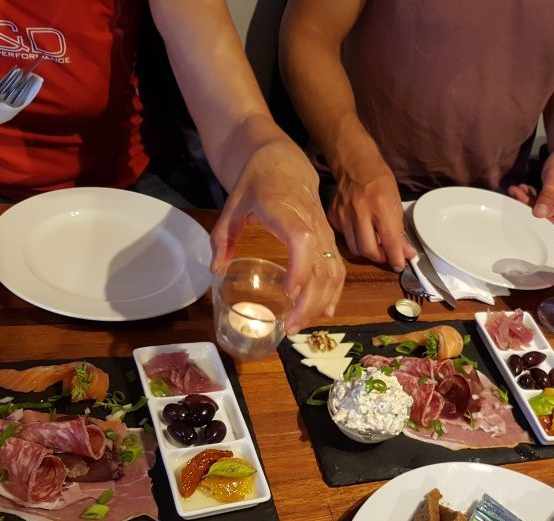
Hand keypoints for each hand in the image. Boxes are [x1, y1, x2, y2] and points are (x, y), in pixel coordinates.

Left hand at [210, 134, 344, 334]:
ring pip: (333, 270)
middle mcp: (310, 222)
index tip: (289, 292)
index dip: (300, 267)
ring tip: (301, 324)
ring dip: (321, 302)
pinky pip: (338, 268)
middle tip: (290, 326)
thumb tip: (215, 269)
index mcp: (284, 209)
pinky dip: (334, 292)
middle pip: (321, 264)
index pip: (302, 239)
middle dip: (309, 299)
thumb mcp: (232, 205)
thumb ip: (222, 237)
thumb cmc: (257, 182)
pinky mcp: (329, 240)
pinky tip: (324, 312)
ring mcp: (324, 232)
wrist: (285, 162)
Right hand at [328, 156, 414, 271]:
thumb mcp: (396, 204)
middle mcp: (360, 211)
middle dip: (380, 257)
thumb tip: (405, 253)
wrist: (356, 165)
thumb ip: (399, 231)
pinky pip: (344, 238)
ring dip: (367, 251)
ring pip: (355, 248)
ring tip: (374, 242)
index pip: (390, 241)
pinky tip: (360, 231)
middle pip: (368, 250)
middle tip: (387, 254)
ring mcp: (344, 214)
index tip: (399, 264)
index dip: (396, 258)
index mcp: (381, 206)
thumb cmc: (380, 182)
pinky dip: (354, 240)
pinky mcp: (333, 216)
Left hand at [507, 140, 553, 230]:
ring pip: (543, 210)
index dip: (542, 221)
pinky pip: (543, 202)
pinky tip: (522, 188)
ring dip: (528, 201)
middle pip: (549, 217)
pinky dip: (532, 196)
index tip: (526, 211)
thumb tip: (540, 214)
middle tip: (517, 194)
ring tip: (516, 190)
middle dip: (531, 207)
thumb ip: (548, 196)